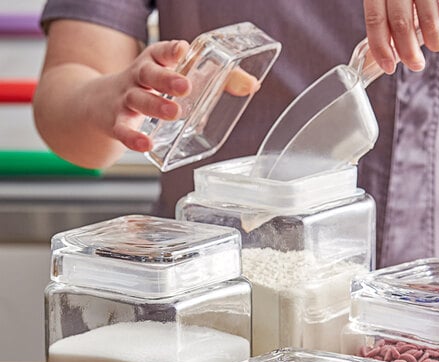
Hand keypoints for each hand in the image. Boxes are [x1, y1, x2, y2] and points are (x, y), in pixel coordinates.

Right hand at [108, 40, 259, 152]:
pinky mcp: (116, 122)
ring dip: (155, 105)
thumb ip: (217, 81)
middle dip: (166, 79)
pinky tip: (145, 144)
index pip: (161, 52)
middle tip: (185, 87)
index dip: (171, 51)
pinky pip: (123, 130)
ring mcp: (125, 99)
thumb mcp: (175, 78)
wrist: (98, 102)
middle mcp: (138, 78)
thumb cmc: (150, 88)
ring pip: (138, 99)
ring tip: (174, 113)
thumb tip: (252, 85)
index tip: (182, 50)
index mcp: (155, 63)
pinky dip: (133, 138)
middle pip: (149, 74)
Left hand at [363, 0, 438, 72]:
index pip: (375, 19)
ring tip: (437, 45)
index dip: (381, 48)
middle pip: (400, 23)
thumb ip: (388, 13)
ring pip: (427, 19)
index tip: (389, 67)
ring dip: (433, 41)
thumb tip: (387, 51)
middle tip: (416, 64)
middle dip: (409, 52)